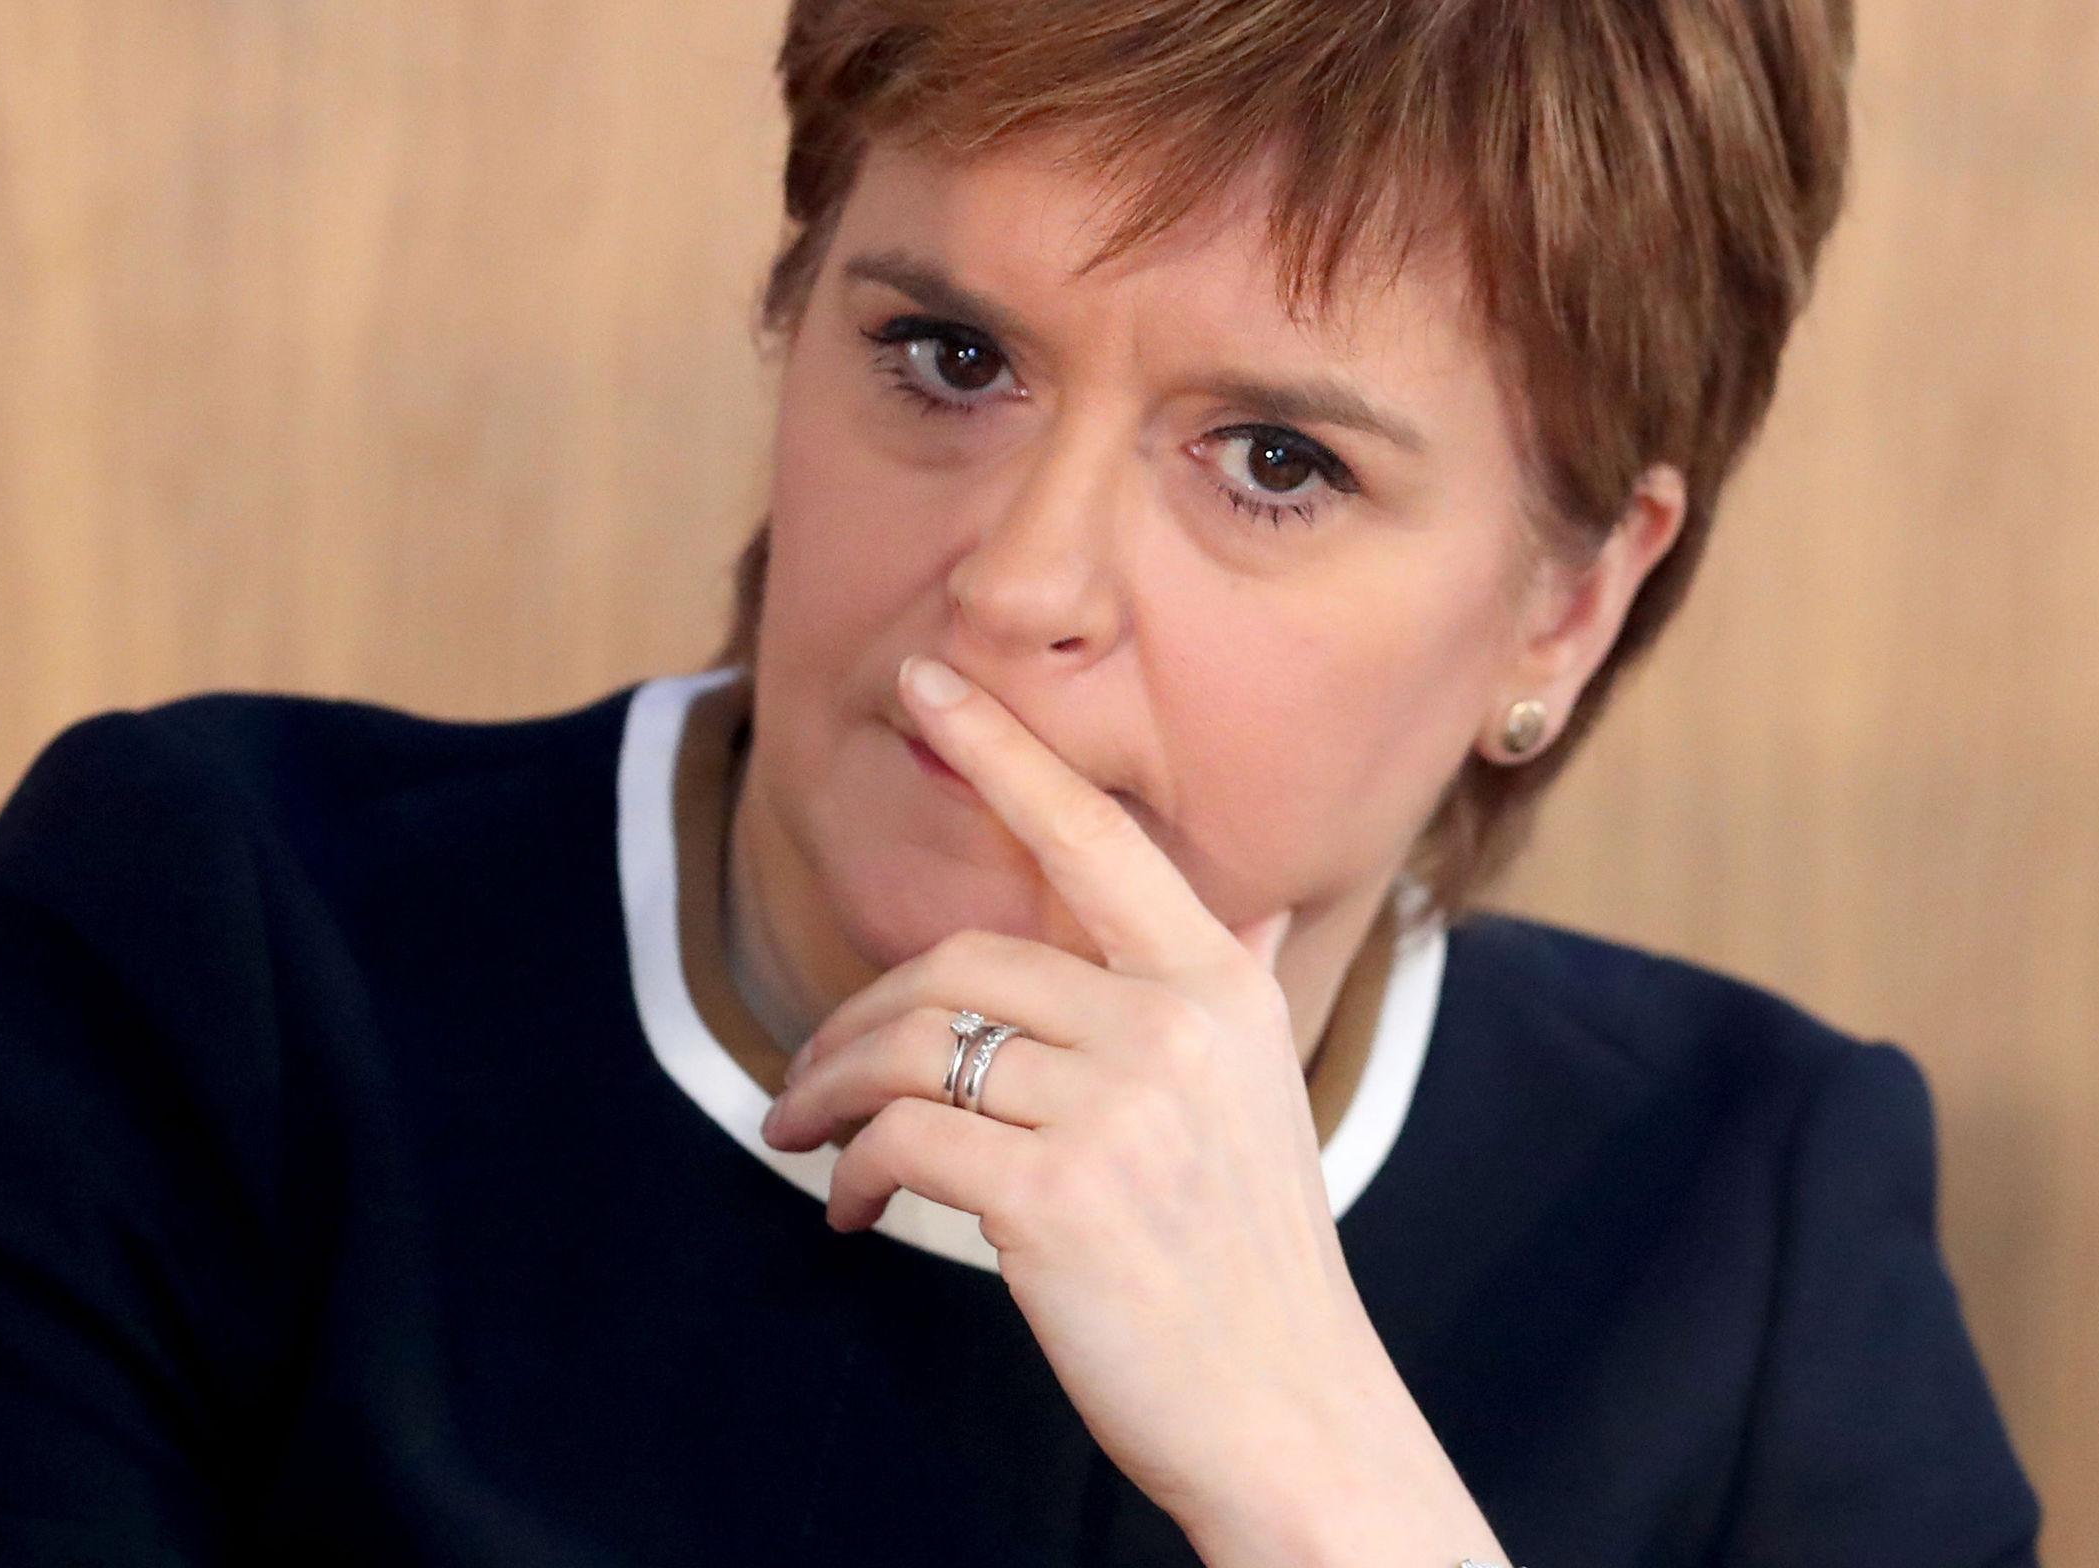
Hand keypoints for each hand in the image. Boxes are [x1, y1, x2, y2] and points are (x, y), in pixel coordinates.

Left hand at [759, 655, 1502, 1567]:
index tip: (924, 679)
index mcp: (1215, 988)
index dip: (1002, 750)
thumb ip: (1239, 990)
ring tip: (805, 1145)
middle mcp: (1172, 1026)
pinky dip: (852, 1174)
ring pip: (910, 1047)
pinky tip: (853, 1214)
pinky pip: (902, 1141)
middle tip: (804, 1087)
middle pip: (955, 963)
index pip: (1091, 836)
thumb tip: (1260, 914)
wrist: (1293, 1419)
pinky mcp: (1055, 1198)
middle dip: (852, 1019)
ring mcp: (1117, 1111)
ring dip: (828, 1095)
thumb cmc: (1254, 1263)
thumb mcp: (1264, 1102)